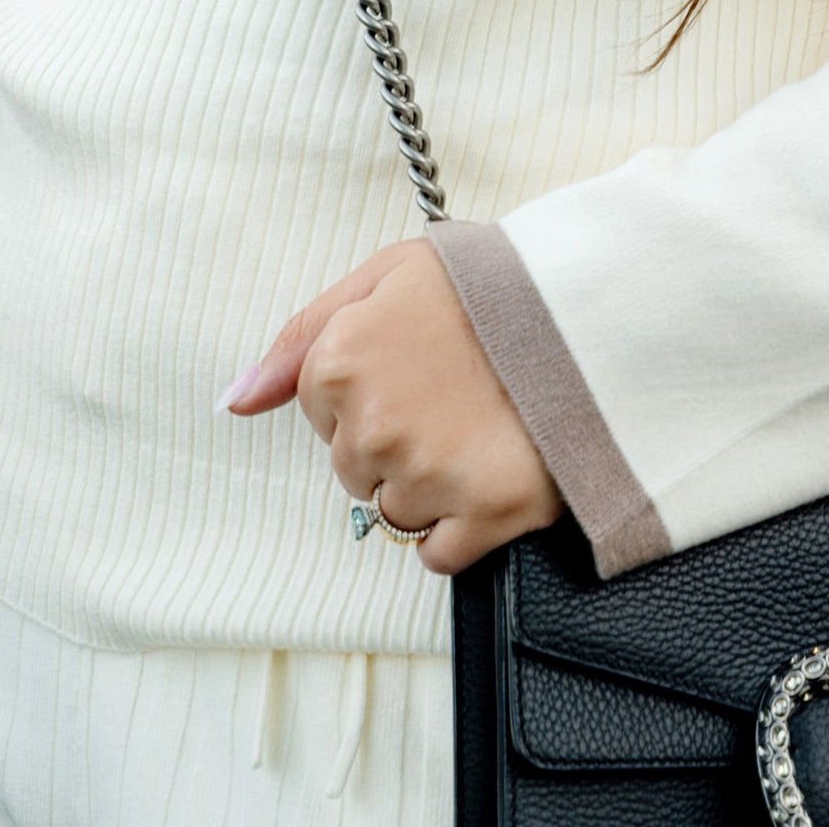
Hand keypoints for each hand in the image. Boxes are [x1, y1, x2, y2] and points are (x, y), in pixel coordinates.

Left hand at [224, 239, 559, 576]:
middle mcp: (373, 426)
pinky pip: (436, 555)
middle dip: (390, 438)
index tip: (411, 365)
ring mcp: (426, 476)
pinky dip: (458, 528)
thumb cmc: (493, 285)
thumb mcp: (389, 274)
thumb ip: (302, 335)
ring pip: (392, 512)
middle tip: (449, 394)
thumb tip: (235, 399)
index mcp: (342, 359)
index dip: (365, 386)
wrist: (592, 310)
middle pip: (352, 467)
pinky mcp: (481, 517)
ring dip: (427, 483)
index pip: (316, 409)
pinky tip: (486, 472)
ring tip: (476, 428)